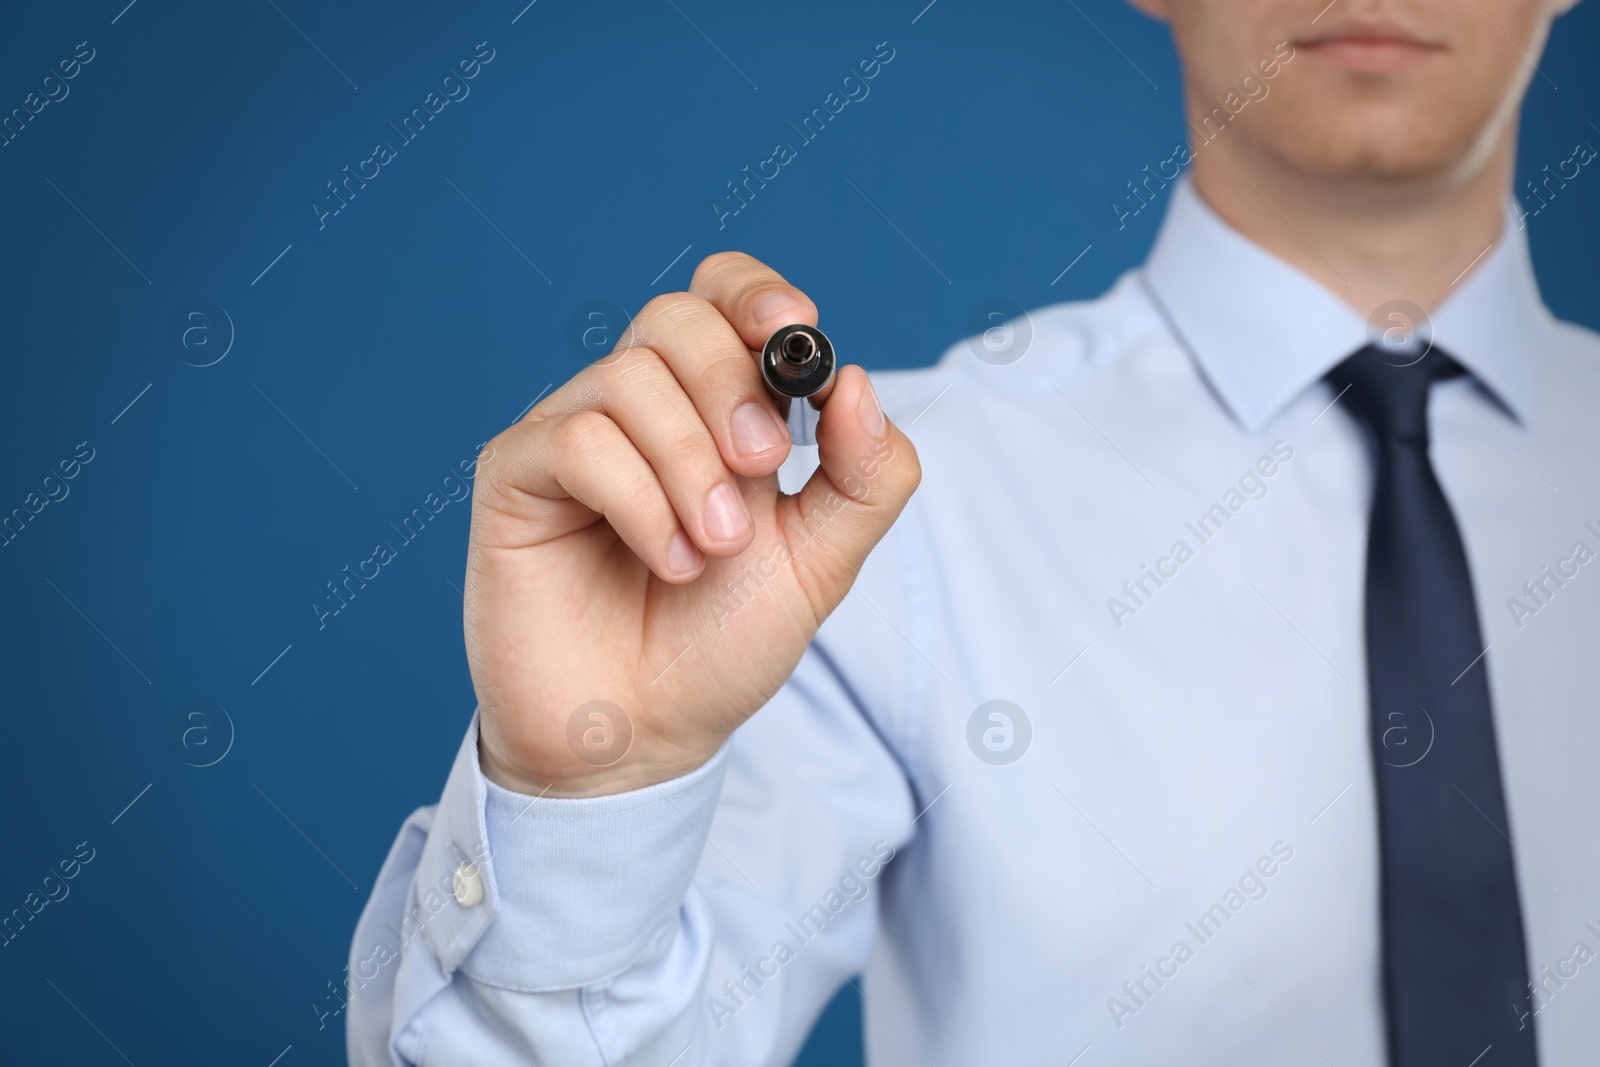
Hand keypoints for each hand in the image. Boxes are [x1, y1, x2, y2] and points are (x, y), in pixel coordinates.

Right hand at [463, 253, 920, 796]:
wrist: (647, 736)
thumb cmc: (721, 643)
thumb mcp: (822, 561)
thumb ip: (863, 477)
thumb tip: (855, 381)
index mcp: (708, 406)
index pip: (719, 295)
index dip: (755, 293)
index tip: (797, 331)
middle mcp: (635, 406)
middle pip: (674, 318)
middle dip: (731, 387)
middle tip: (763, 468)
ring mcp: (570, 434)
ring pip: (629, 378)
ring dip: (690, 464)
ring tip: (713, 548)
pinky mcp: (516, 475)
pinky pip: (577, 439)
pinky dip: (639, 499)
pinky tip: (665, 560)